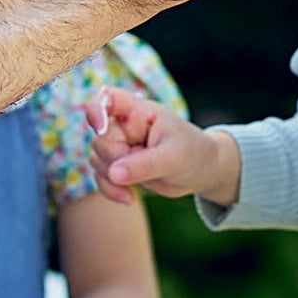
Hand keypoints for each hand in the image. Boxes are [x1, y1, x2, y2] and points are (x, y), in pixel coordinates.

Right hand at [85, 88, 240, 207]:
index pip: (109, 99)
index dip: (97, 110)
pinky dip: (111, 189)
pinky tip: (129, 198)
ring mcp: (120, 145)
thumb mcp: (174, 158)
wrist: (201, 171)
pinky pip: (100, 176)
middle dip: (115, 160)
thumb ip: (144, 164)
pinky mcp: (119, 165)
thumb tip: (114, 173)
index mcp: (139, 111)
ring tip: (136, 187)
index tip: (101, 128)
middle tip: (143, 169)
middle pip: (100, 139)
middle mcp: (125, 125)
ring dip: (112, 178)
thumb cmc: (193, 153)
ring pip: (96, 159)